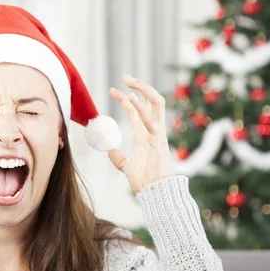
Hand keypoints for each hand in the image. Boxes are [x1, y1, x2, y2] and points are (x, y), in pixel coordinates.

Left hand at [107, 74, 174, 193]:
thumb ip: (119, 158)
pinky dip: (142, 108)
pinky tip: (131, 98)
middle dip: (140, 87)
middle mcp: (152, 130)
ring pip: (155, 104)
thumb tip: (109, 151)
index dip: (125, 99)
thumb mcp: (127, 166)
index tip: (111, 90)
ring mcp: (157, 134)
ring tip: (128, 81)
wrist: (155, 194)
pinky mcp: (159, 141)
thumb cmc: (145, 182)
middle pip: (150, 101)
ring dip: (143, 90)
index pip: (135, 110)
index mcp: (144, 134)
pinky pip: (152, 120)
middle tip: (125, 76)